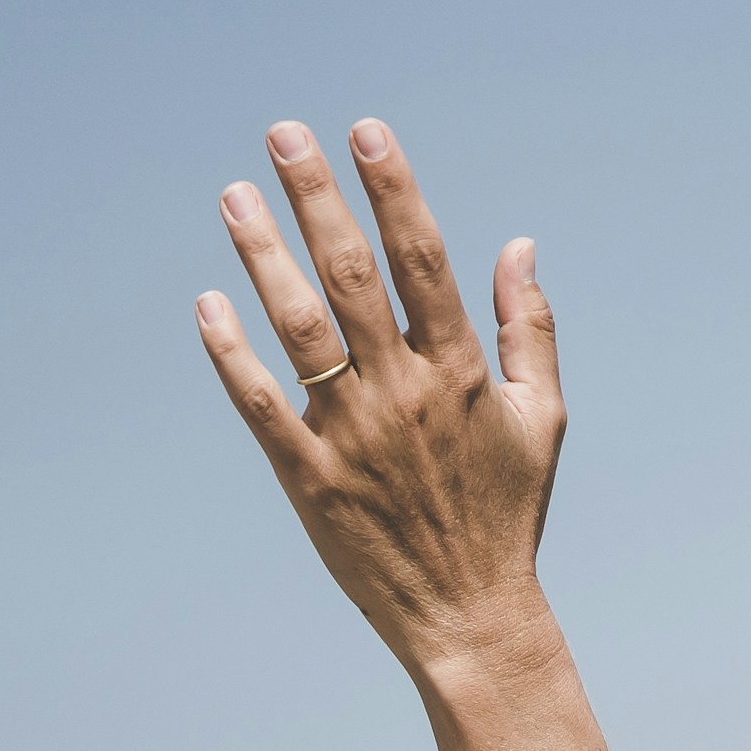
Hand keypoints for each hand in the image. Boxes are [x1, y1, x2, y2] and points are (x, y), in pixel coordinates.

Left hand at [196, 120, 566, 692]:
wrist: (472, 617)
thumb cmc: (507, 515)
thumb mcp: (543, 420)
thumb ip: (528, 328)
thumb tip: (518, 244)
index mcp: (461, 375)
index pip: (423, 261)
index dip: (393, 191)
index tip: (366, 133)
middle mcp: (404, 395)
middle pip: (352, 276)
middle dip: (317, 198)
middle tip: (283, 134)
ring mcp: (353, 436)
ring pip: (299, 327)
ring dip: (262, 254)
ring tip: (234, 194)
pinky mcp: (310, 480)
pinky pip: (260, 405)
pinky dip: (231, 354)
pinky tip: (208, 303)